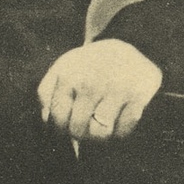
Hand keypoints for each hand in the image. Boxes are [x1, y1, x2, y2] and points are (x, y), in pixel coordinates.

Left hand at [38, 39, 162, 140]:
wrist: (131, 47)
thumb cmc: (90, 66)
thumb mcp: (63, 69)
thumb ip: (46, 92)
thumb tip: (46, 120)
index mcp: (68, 75)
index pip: (57, 119)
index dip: (60, 129)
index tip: (67, 126)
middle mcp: (90, 82)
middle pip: (77, 129)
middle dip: (81, 134)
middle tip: (87, 126)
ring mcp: (115, 89)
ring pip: (101, 134)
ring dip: (101, 136)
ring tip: (102, 124)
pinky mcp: (138, 96)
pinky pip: (123, 131)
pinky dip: (121, 131)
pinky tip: (118, 118)